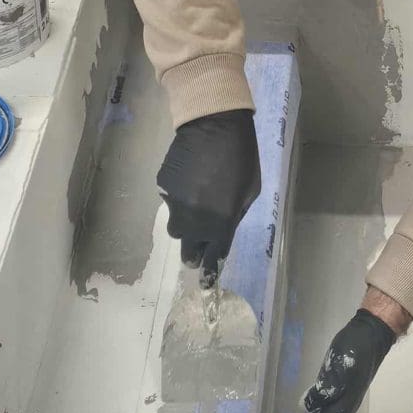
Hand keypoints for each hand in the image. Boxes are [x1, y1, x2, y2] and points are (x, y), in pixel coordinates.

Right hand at [157, 109, 260, 286]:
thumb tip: (222, 229)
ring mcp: (175, 205)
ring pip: (176, 229)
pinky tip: (189, 183)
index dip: (209, 272)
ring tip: (196, 209)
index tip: (206, 286)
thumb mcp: (250, 192)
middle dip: (194, 253)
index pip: (214, 257)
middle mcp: (195, 219)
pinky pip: (170, 204)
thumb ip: (235, 216)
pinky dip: (179, 200)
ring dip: (186, 227)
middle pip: (188, 251)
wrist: (213, 126)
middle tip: (199, 248)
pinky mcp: (162, 189)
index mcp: (221, 222)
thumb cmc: (241, 158)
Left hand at [286, 302, 401, 412]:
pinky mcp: (341, 382)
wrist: (372, 332)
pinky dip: (318, 408)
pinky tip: (311, 408)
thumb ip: (324, 389)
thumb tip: (307, 407)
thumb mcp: (339, 368)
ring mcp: (345, 392)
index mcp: (346, 403)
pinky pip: (328, 401)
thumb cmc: (356, 349)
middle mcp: (346, 402)